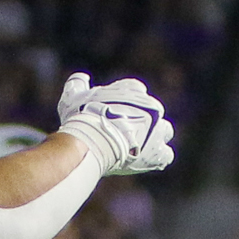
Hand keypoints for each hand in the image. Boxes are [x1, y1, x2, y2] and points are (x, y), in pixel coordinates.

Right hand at [57, 72, 173, 176]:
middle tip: (122, 133)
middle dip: (141, 120)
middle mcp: (150, 105)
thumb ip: (77, 86)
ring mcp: (157, 128)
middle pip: (152, 110)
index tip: (113, 112)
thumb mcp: (73, 98)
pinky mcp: (158, 151)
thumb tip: (80, 76)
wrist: (93, 140)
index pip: (135, 89)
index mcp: (132, 89)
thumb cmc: (83, 117)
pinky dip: (156, 158)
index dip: (124, 102)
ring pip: (164, 131)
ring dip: (154, 138)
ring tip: (136, 148)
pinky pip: (165, 155)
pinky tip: (144, 162)